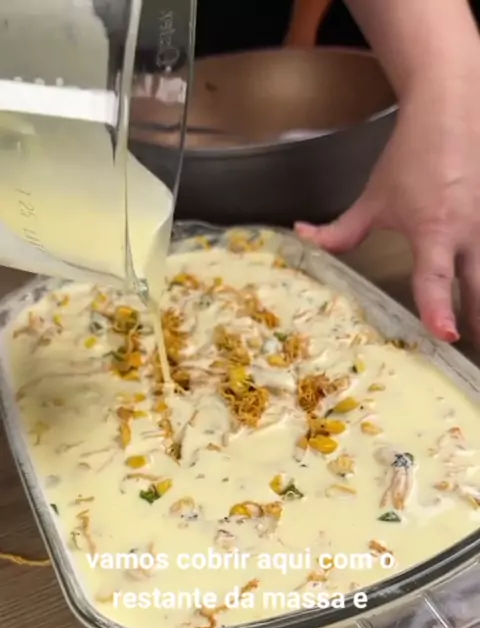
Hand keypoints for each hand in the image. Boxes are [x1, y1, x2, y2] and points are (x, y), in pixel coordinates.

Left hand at [295, 65, 479, 344]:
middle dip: (477, 325)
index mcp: (433, 231)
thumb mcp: (374, 199)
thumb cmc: (411, 156)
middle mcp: (469, 232)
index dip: (439, 308)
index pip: (436, 278)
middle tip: (471, 352)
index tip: (447, 334)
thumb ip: (341, 231)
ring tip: (477, 333)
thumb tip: (302, 238)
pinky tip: (479, 289)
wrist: (452, 107)